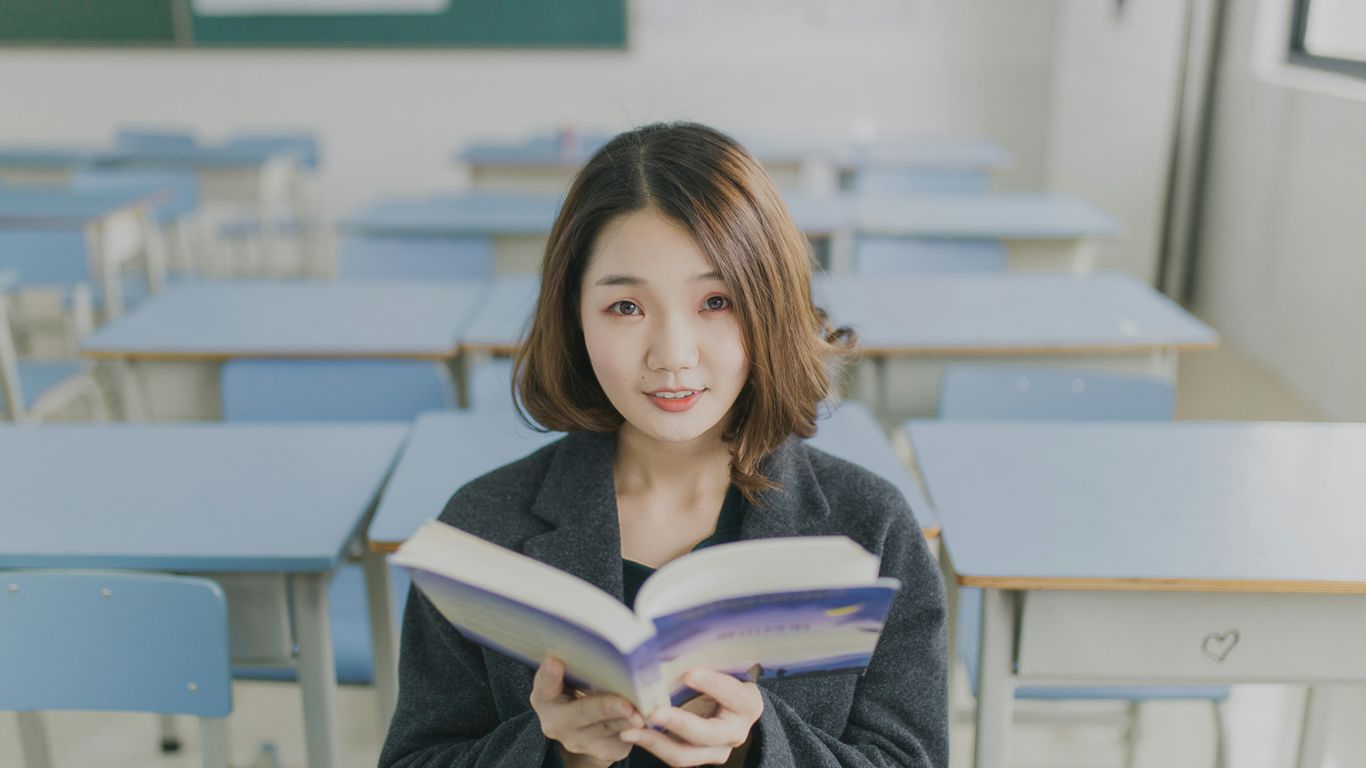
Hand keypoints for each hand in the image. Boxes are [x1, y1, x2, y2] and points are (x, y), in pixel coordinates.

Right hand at [530, 656, 642, 767]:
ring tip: (642, 714)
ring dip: (626, 720)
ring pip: (606, 728)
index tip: (555, 661)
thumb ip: (582, 664)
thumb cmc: (579, 689)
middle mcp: (557, 722)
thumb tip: (610, 633)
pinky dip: (636, 728)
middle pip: (582, 712)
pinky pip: (621, 738)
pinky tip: (648, 719)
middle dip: (605, 707)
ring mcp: (579, 740)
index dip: (549, 674)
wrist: (583, 730)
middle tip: (625, 703)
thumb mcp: (572, 677)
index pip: (544, 685)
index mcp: (545, 698)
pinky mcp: (603, 750)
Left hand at [618, 668, 763, 766]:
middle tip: (653, 712)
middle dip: (679, 722)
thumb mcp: (724, 667)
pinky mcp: (700, 757)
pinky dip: (652, 745)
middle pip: (707, 733)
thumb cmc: (726, 676)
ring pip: (686, 754)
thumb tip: (677, 637)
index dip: (713, 684)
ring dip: (656, 742)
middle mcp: (736, 732)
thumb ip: (708, 660)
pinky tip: (632, 733)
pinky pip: (675, 756)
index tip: (689, 673)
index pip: (733, 694)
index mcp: (747, 703)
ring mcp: (718, 750)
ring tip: (630, 730)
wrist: (734, 706)